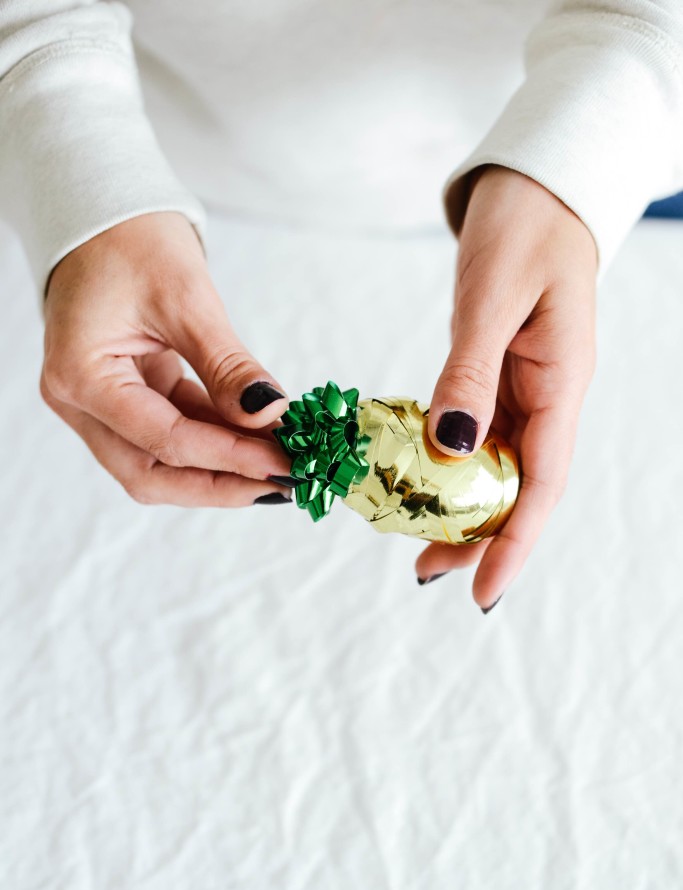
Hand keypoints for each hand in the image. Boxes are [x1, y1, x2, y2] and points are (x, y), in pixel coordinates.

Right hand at [41, 212, 294, 506]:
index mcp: (82, 375)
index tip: (284, 463)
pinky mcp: (121, 398)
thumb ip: (227, 365)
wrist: (103, 212)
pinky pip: (168, 436)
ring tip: (277, 463)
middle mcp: (79, 402)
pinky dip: (213, 440)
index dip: (229, 458)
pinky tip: (257, 440)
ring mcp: (97, 404)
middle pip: (150, 473)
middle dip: (220, 483)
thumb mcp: (187, 299)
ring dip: (219, 468)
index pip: (164, 440)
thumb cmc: (132, 240)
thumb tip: (271, 415)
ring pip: (158, 464)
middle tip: (282, 481)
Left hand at [417, 166, 597, 609]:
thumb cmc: (523, 230)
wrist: (535, 192)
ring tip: (413, 542)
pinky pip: (477, 438)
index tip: (481, 590)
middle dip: (478, 538)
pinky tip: (417, 483)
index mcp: (561, 385)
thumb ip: (469, 374)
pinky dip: (447, 467)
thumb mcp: (491, 300)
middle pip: (518, 490)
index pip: (541, 484)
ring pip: (496, 470)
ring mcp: (525, 392)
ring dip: (459, 509)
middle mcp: (548, 400)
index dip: (513, 542)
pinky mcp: (499, 380)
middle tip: (425, 570)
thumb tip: (449, 449)